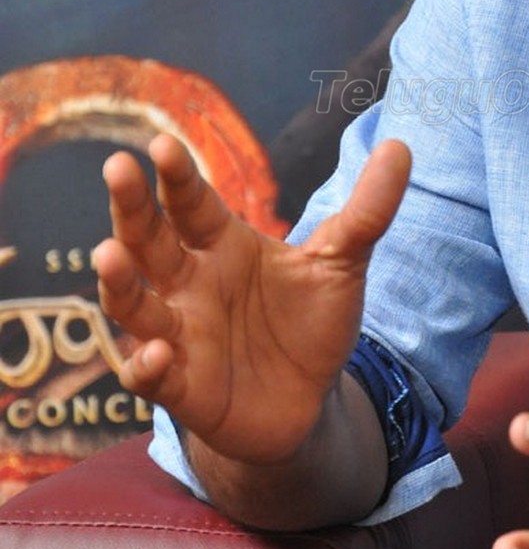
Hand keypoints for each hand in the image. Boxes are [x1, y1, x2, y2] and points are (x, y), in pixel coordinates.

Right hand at [94, 135, 410, 466]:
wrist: (309, 404)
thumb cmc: (311, 325)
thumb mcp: (341, 264)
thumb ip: (367, 211)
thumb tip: (401, 145)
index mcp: (221, 244)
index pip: (192, 202)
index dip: (177, 175)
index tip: (162, 145)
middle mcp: (189, 283)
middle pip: (148, 240)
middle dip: (131, 206)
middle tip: (117, 168)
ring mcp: (179, 335)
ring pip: (134, 304)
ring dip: (119, 281)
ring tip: (107, 253)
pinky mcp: (181, 388)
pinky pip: (151, 375)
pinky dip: (144, 364)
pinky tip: (154, 353)